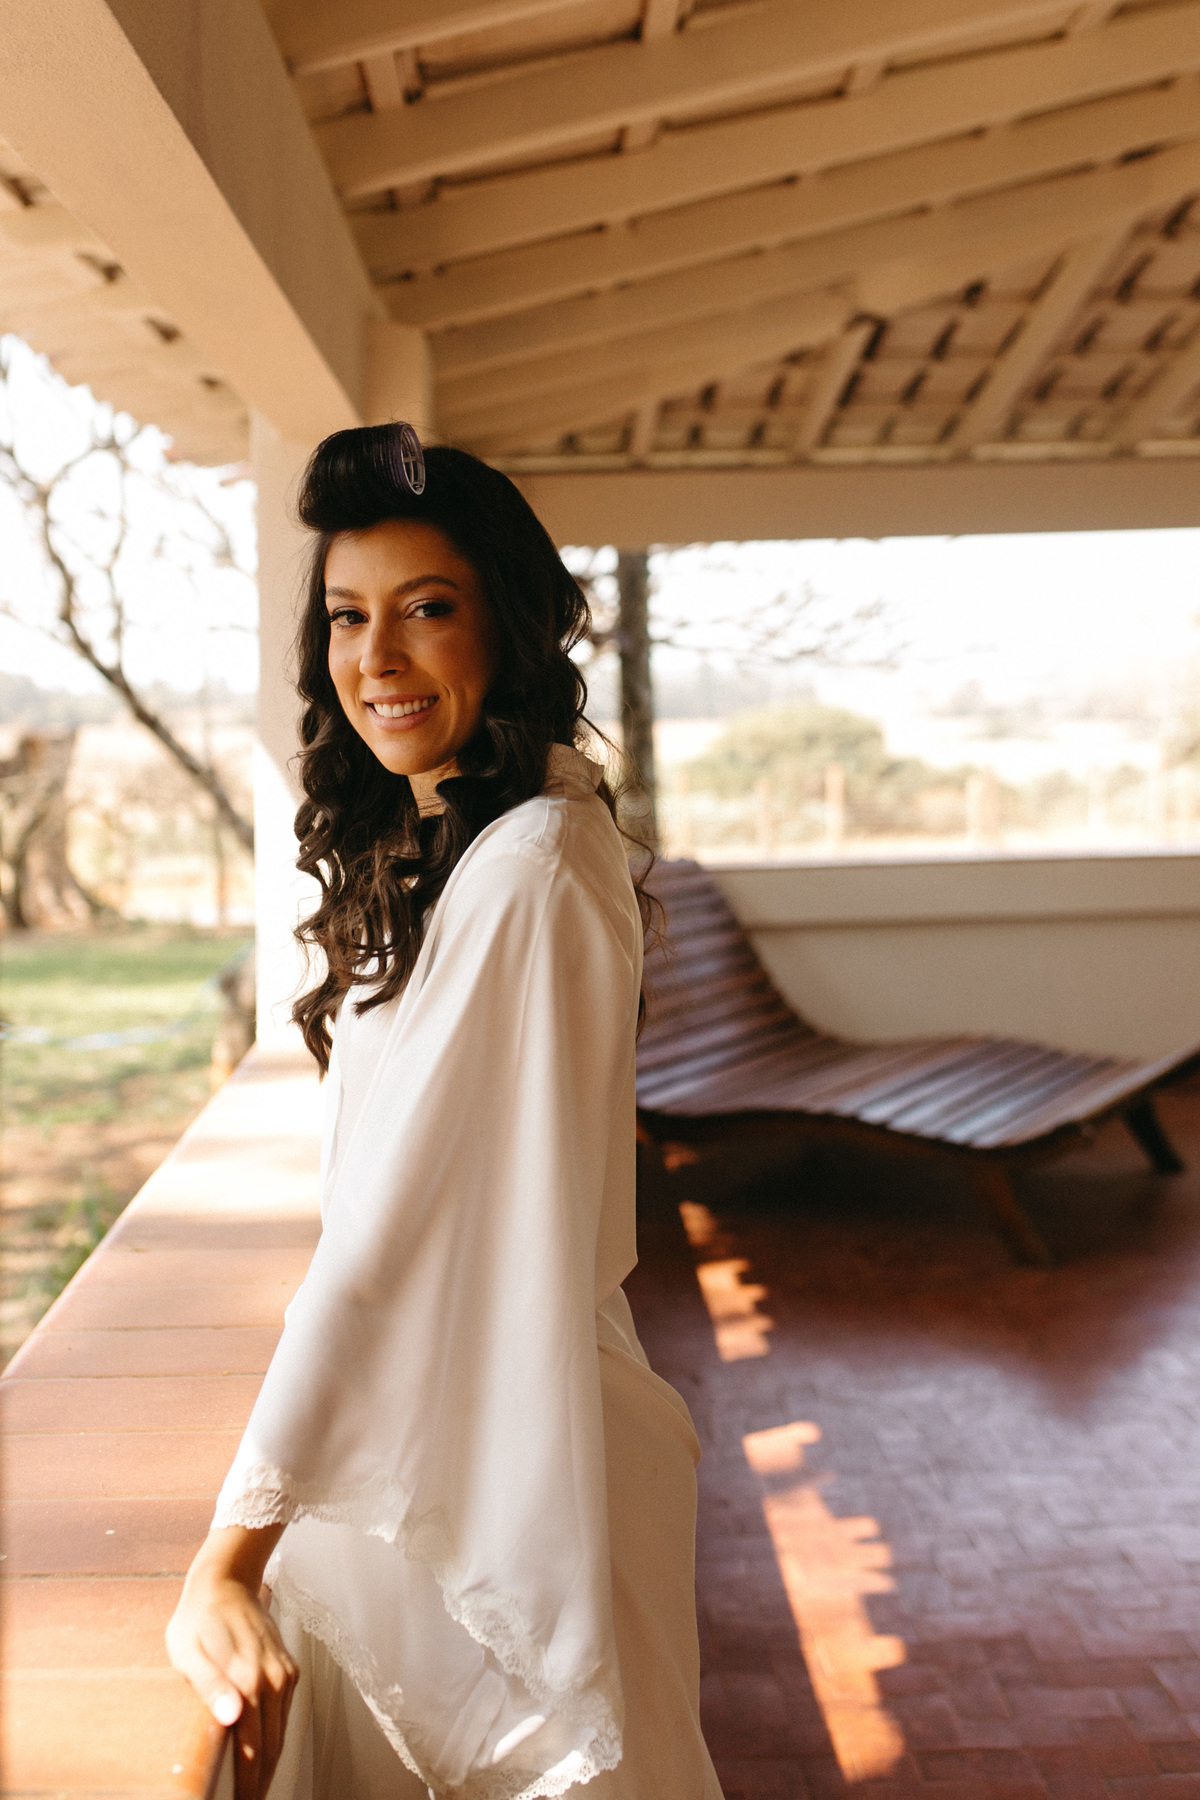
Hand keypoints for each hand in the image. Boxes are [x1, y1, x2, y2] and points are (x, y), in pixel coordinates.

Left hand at [167, 1527, 297, 1799]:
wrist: (226, 1580)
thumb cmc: (197, 1619)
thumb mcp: (188, 1651)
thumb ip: (209, 1686)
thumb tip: (232, 1719)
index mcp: (248, 1680)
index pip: (253, 1750)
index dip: (247, 1785)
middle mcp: (274, 1680)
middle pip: (272, 1748)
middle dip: (260, 1783)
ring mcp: (284, 1674)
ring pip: (281, 1734)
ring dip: (269, 1765)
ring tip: (253, 1791)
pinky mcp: (287, 1668)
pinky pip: (285, 1714)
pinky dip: (275, 1739)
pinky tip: (263, 1754)